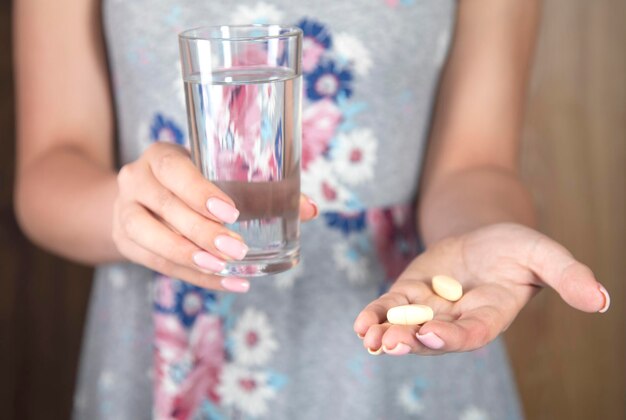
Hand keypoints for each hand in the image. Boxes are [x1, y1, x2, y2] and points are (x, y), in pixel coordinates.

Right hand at [112, 142, 316, 291]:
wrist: (141, 197)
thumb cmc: (192, 183)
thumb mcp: (216, 176)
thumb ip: (261, 191)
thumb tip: (310, 209)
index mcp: (160, 156)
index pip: (173, 168)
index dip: (199, 191)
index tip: (230, 212)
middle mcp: (135, 179)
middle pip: (165, 206)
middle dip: (202, 231)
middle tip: (237, 248)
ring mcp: (124, 211)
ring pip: (148, 236)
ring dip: (188, 256)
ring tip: (224, 268)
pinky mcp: (124, 241)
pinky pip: (156, 262)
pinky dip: (192, 275)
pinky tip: (225, 282)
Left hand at [353, 223, 609, 354]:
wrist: (483, 237)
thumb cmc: (514, 247)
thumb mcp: (541, 252)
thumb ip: (566, 275)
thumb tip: (602, 300)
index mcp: (490, 314)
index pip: (473, 332)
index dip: (453, 336)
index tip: (432, 334)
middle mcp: (457, 319)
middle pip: (433, 336)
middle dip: (411, 341)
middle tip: (390, 342)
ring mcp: (430, 309)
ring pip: (406, 327)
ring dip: (387, 333)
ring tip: (370, 336)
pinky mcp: (408, 294)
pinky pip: (389, 309)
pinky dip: (374, 316)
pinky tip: (361, 324)